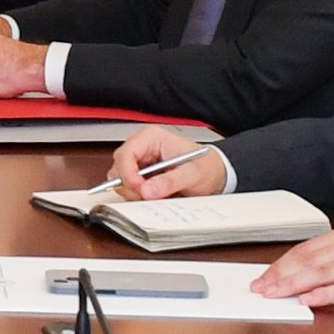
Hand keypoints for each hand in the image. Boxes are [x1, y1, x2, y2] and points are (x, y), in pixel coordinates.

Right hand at [109, 135, 228, 198]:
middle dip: (131, 186)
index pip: (125, 153)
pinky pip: (128, 187)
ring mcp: (139, 161)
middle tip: (148, 196)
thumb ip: (170, 181)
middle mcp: (142, 147)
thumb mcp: (193, 174)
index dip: (127, 174)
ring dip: (134, 192)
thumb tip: (147, 190)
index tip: (139, 189)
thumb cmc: (206, 166)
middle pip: (119, 167)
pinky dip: (138, 196)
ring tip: (156, 195)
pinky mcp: (140, 174)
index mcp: (151, 137)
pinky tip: (155, 195)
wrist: (215, 173)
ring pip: (120, 179)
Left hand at [254, 224, 333, 307]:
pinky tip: (308, 300)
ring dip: (294, 285)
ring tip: (275, 294)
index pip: (307, 249)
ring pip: (322, 273)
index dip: (282, 263)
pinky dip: (324, 294)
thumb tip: (309, 273)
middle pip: (309, 260)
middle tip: (260, 288)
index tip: (264, 276)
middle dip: (281, 275)